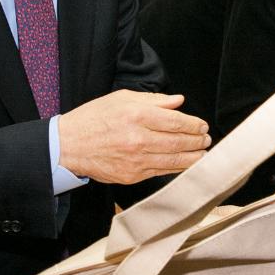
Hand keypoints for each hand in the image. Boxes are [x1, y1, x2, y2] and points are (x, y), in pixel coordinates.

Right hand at [58, 90, 209, 182]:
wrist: (68, 146)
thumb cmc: (93, 118)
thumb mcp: (121, 99)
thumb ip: (153, 100)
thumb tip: (178, 101)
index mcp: (136, 115)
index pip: (175, 121)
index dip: (193, 124)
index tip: (202, 125)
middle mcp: (138, 138)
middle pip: (178, 141)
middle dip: (197, 140)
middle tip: (206, 138)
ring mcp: (135, 160)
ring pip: (173, 159)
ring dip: (193, 157)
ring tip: (203, 153)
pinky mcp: (132, 175)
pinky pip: (161, 172)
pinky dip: (177, 168)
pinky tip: (185, 163)